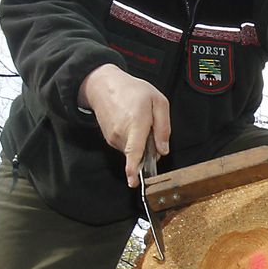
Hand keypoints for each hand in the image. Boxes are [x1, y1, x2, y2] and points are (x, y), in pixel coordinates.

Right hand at [79, 64, 170, 186]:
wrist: (104, 86)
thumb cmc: (133, 91)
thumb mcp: (158, 101)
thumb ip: (163, 127)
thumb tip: (163, 150)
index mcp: (136, 123)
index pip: (135, 151)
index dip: (134, 168)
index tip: (133, 182)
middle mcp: (122, 134)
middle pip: (141, 153)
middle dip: (150, 147)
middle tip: (151, 125)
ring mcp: (113, 138)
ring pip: (134, 151)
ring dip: (141, 142)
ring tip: (138, 120)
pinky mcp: (110, 140)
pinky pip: (127, 146)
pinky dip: (132, 140)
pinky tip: (131, 123)